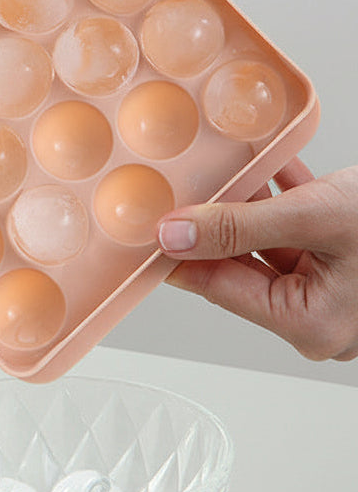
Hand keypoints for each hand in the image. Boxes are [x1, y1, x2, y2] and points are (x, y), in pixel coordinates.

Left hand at [157, 159, 357, 361]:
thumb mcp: (315, 218)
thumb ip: (239, 228)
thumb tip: (178, 236)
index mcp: (309, 324)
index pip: (219, 287)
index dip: (180, 254)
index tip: (152, 231)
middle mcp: (320, 314)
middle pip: (243, 266)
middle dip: (216, 223)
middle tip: (184, 193)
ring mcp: (335, 288)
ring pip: (270, 243)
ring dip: (249, 205)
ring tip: (224, 174)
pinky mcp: (348, 260)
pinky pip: (300, 230)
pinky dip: (284, 198)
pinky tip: (264, 168)